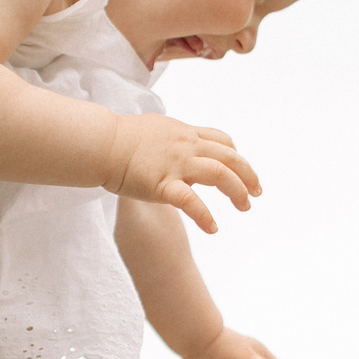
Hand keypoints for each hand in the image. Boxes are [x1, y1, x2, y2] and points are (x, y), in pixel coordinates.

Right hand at [105, 114, 259, 233]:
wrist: (101, 142)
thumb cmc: (120, 137)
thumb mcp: (155, 130)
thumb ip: (172, 140)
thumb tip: (177, 146)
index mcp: (185, 134)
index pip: (222, 141)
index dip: (236, 156)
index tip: (241, 169)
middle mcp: (187, 147)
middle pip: (230, 158)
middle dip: (248, 175)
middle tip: (257, 192)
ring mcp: (176, 165)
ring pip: (220, 175)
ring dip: (238, 191)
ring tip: (245, 207)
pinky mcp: (162, 185)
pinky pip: (191, 201)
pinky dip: (205, 215)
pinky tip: (213, 228)